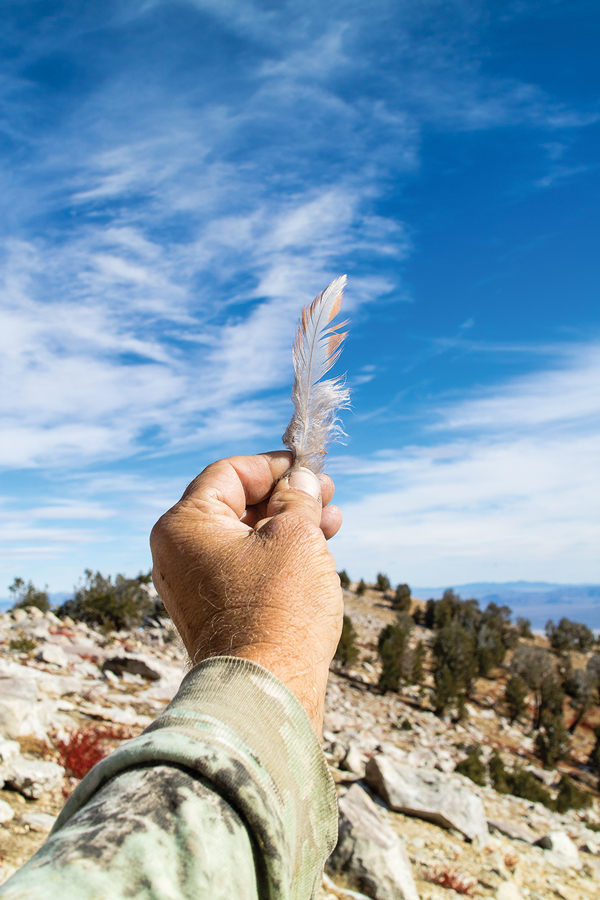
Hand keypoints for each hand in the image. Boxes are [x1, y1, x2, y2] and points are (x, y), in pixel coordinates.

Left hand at [150, 450, 343, 733]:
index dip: (274, 466)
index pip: (230, 473)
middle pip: (237, 504)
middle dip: (287, 496)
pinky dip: (278, 555)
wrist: (266, 693)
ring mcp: (194, 585)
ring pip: (246, 537)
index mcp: (185, 525)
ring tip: (332, 522)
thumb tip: (302, 478)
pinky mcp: (213, 612)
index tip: (311, 467)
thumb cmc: (278, 608)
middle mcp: (178, 552)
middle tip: (328, 493)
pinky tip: (315, 553)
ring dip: (289, 525)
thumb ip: (298, 497)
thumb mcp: (295, 535)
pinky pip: (245, 568)